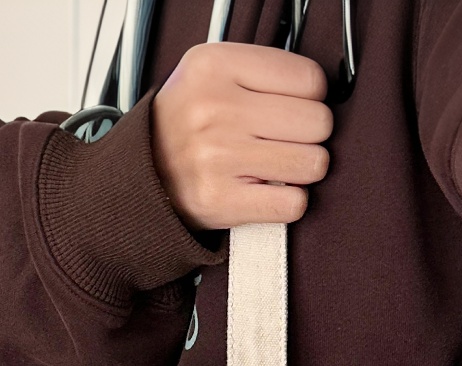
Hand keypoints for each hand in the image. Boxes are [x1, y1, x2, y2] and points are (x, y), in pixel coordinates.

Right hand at [150, 41, 332, 230]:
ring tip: (277, 167)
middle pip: (317, 122)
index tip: (293, 109)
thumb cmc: (185, 127)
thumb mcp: (211, 75)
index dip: (311, 99)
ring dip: (302, 171)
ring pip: (312, 163)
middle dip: (309, 136)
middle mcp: (215, 108)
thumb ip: (262, 73)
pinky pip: (293, 204)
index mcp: (214, 66)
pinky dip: (289, 203)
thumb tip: (321, 94)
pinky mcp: (220, 200)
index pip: (309, 79)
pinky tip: (269, 192)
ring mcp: (217, 156)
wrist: (141, 174)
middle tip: (285, 142)